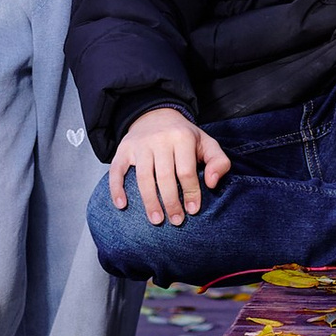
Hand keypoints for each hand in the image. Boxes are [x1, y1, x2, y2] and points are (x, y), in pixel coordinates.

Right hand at [108, 108, 230, 225]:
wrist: (156, 113)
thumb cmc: (183, 136)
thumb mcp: (206, 142)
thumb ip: (219, 161)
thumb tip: (212, 183)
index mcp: (182, 138)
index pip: (186, 171)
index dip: (191, 193)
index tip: (193, 210)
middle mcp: (160, 140)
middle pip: (164, 177)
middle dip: (171, 202)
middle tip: (176, 221)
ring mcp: (140, 145)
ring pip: (143, 177)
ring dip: (149, 201)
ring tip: (156, 220)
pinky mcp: (123, 149)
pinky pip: (117, 170)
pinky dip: (116, 188)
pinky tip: (121, 205)